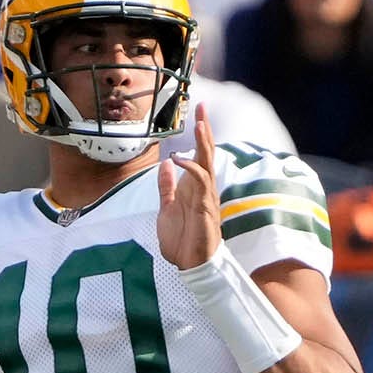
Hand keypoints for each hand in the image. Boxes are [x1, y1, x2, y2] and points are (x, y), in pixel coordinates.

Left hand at [157, 103, 222, 270]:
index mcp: (195, 186)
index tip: (198, 112)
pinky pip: (200, 182)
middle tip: (202, 107)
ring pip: (207, 163)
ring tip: (199, 124)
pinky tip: (178, 158)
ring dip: (203, 143)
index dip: (199, 134)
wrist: (190, 264)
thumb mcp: (167, 208)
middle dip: (205, 129)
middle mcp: (204, 188)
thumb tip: (165, 164)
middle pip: (207, 152)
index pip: (199, 154)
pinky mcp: (204, 207)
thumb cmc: (182, 240)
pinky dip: (190, 168)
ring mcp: (206, 197)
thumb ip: (166, 186)